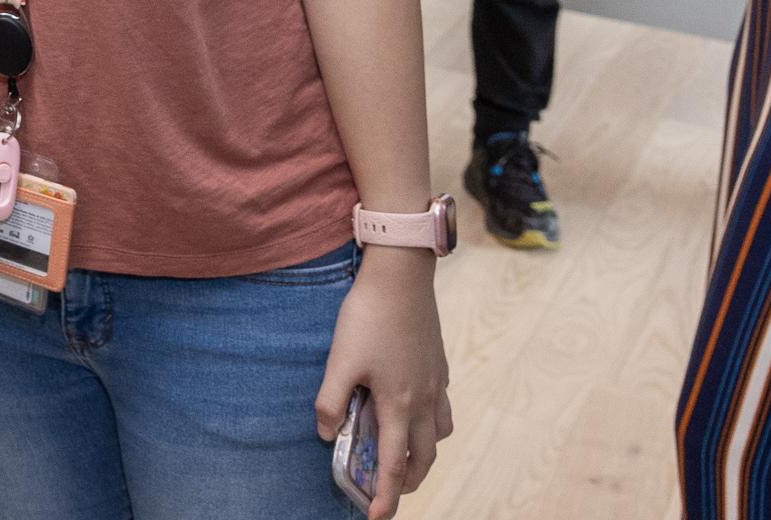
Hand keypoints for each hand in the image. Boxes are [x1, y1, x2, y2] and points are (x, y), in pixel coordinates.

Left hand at [317, 249, 451, 519]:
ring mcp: (435, 382)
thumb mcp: (340, 360)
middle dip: (409, 481)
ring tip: (405, 455)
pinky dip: (432, 423)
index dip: (387, 497)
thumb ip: (331, 400)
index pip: (395, 466)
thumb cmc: (367, 316)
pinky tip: (414, 411)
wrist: (401, 275)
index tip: (378, 518)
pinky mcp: (438, 365)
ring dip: (424, 453)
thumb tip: (328, 434)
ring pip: (438, 434)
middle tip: (391, 491)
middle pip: (424, 457)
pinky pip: (442, 408)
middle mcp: (424, 400)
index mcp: (399, 405)